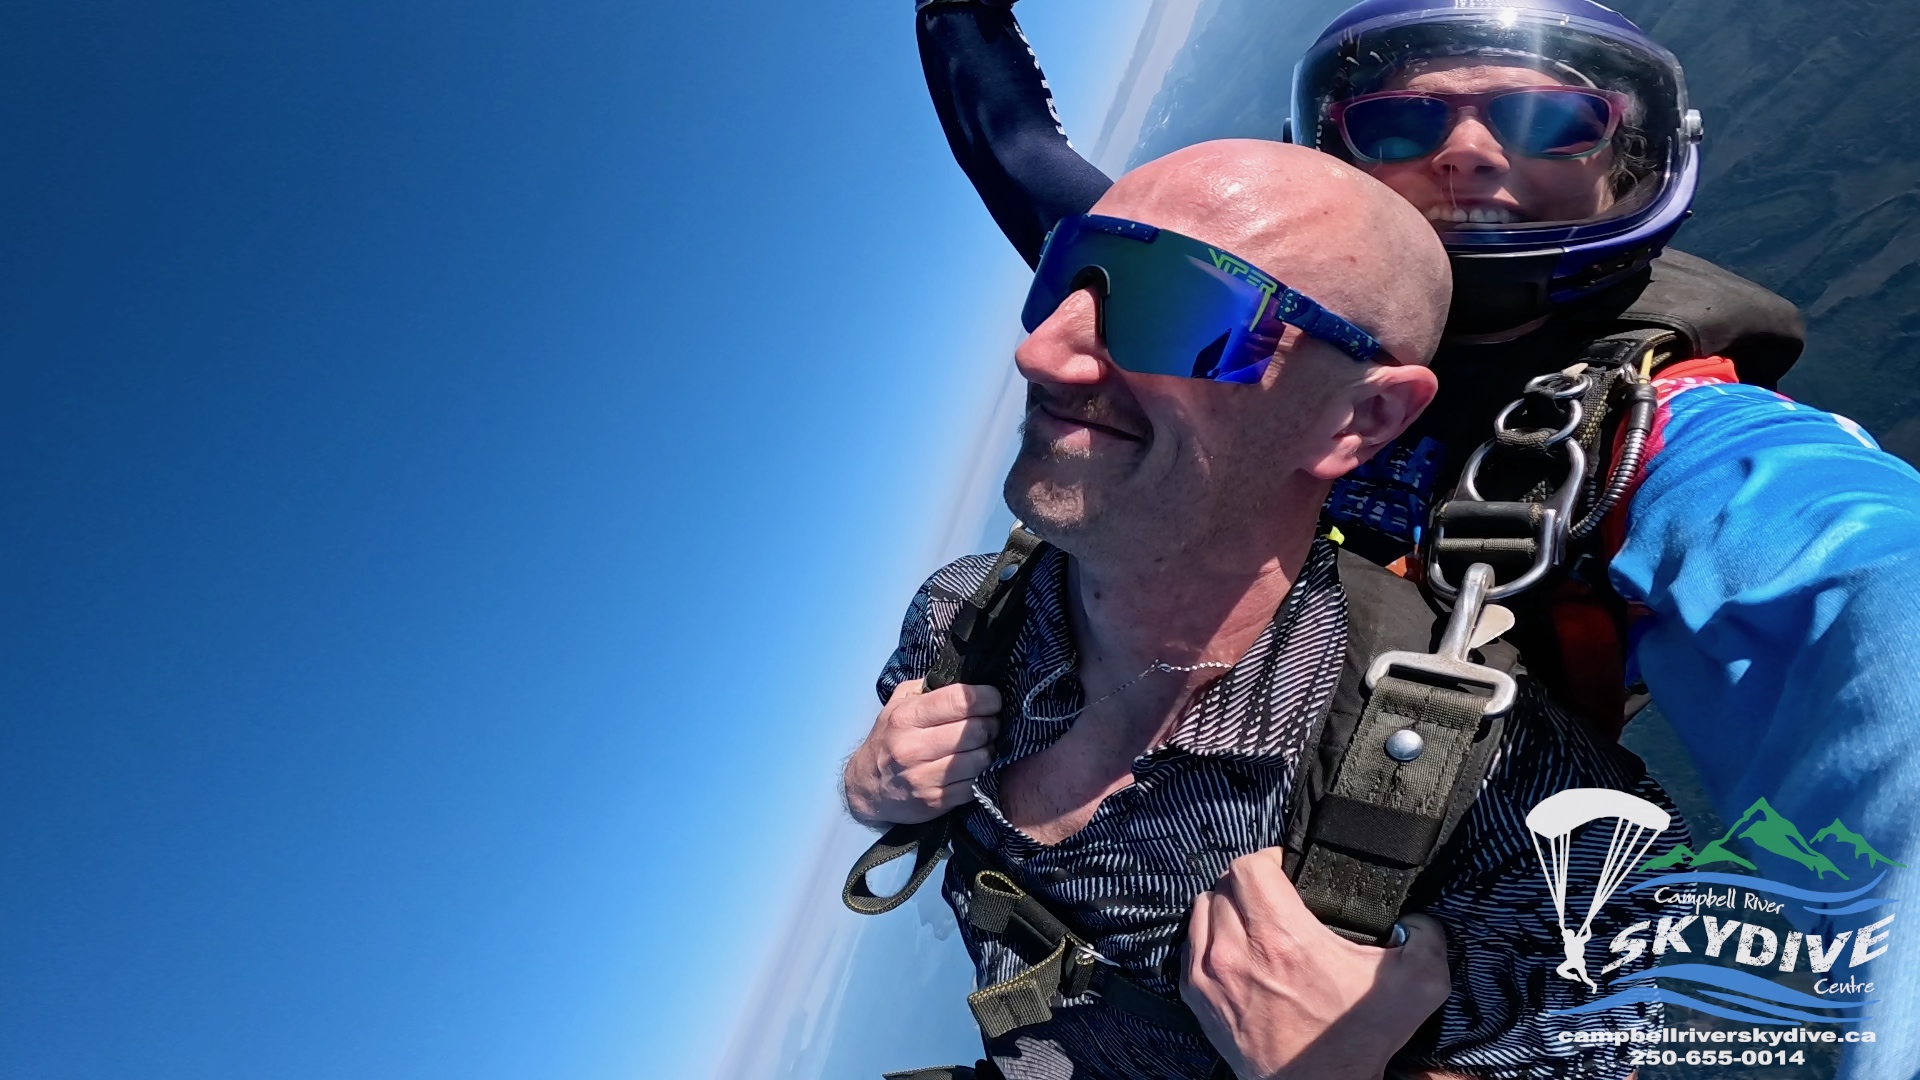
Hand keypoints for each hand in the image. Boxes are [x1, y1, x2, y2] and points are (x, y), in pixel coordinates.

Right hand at [842, 679, 1001, 826]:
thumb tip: (966, 677)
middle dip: (992, 724)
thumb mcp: (898, 704)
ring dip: (989, 750)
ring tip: (983, 745)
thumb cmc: (889, 738)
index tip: (993, 699)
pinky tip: (974, 766)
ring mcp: (923, 777)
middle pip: (975, 730)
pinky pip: (974, 784)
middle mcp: (913, 747)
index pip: (959, 700)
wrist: (866, 787)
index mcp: (906, 717)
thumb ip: (928, 687)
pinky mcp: (934, 801)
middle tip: (992, 723)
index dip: (986, 698)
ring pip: (980, 759)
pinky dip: (981, 774)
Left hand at [1181, 848, 1452, 1079]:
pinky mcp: (1196, 996)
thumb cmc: (1357, 1040)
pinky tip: (1236, 947)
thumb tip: (1416, 916)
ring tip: (1254, 918)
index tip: (1289, 873)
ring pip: (1203, 908)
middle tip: (1276, 895)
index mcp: (1281, 937)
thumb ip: (1426, 937)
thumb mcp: (1416, 986)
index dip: (1270, 860)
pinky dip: (1209, 936)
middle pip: (1224, 883)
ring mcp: (1210, 974)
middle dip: (1250, 882)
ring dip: (1226, 905)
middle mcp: (1236, 950)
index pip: (1250, 866)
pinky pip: (1192, 943)